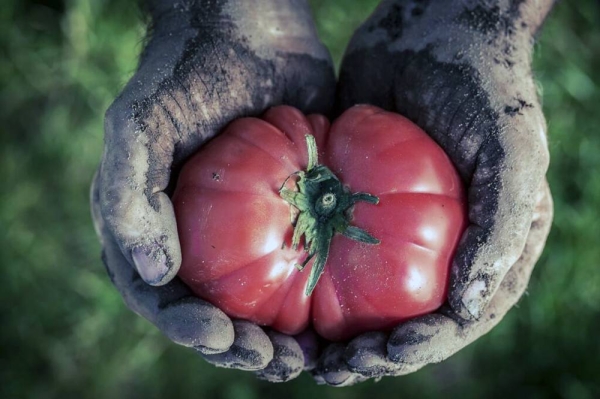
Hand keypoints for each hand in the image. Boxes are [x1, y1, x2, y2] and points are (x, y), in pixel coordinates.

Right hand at [91, 0, 333, 381]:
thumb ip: (131, 194)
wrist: (249, 33)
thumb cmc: (188, 73)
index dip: (192, 329)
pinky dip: (316, 297)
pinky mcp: (288, 216)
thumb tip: (155, 273)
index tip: (227, 340)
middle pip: (215, 313)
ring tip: (309, 358)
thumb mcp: (142, 123)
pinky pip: (301, 266)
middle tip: (282, 363)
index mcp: (152, 230)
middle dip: (244, 348)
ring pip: (261, 303)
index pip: (164, 299)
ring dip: (282, 338)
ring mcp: (245, 232)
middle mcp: (196, 240)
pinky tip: (338, 315)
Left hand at [312, 0, 554, 384]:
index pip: (457, 318)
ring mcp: (396, 227)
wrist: (434, 31)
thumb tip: (470, 308)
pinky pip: (335, 248)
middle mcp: (442, 246)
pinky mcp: (359, 203)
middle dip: (371, 352)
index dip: (422, 347)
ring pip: (366, 294)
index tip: (381, 357)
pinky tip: (284, 291)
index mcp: (486, 248)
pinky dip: (312, 275)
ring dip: (335, 328)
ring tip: (301, 350)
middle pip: (406, 318)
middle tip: (330, 367)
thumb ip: (502, 230)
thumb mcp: (511, 154)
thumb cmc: (485, 90)